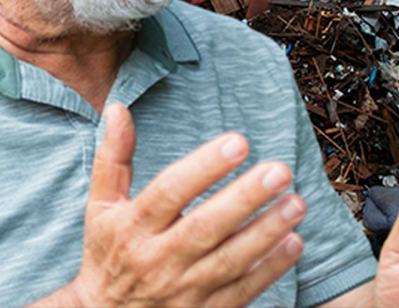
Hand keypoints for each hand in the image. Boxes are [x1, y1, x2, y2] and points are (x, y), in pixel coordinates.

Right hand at [69, 103, 305, 306]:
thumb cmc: (108, 253)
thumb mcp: (101, 207)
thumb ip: (114, 158)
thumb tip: (119, 108)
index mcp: (133, 227)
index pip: (169, 192)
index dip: (203, 166)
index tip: (238, 142)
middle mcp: (157, 260)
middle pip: (204, 227)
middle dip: (244, 198)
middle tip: (279, 170)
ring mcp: (182, 291)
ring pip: (229, 261)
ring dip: (266, 232)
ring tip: (297, 202)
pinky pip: (241, 292)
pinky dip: (269, 270)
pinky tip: (294, 242)